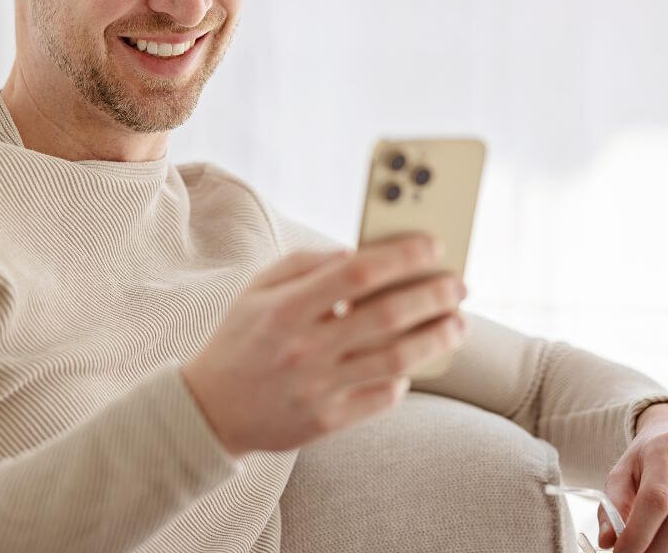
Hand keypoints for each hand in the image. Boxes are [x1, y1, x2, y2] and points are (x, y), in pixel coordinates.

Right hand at [179, 233, 467, 456]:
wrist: (210, 410)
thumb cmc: (239, 340)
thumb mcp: (256, 290)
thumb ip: (304, 263)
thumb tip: (356, 253)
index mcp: (285, 309)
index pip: (357, 273)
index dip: (402, 256)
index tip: (433, 247)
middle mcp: (305, 348)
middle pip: (388, 316)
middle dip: (433, 295)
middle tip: (458, 285)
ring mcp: (318, 388)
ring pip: (397, 360)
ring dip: (437, 338)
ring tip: (457, 323)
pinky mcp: (328, 421)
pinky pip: (384, 396)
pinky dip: (406, 376)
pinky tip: (413, 361)